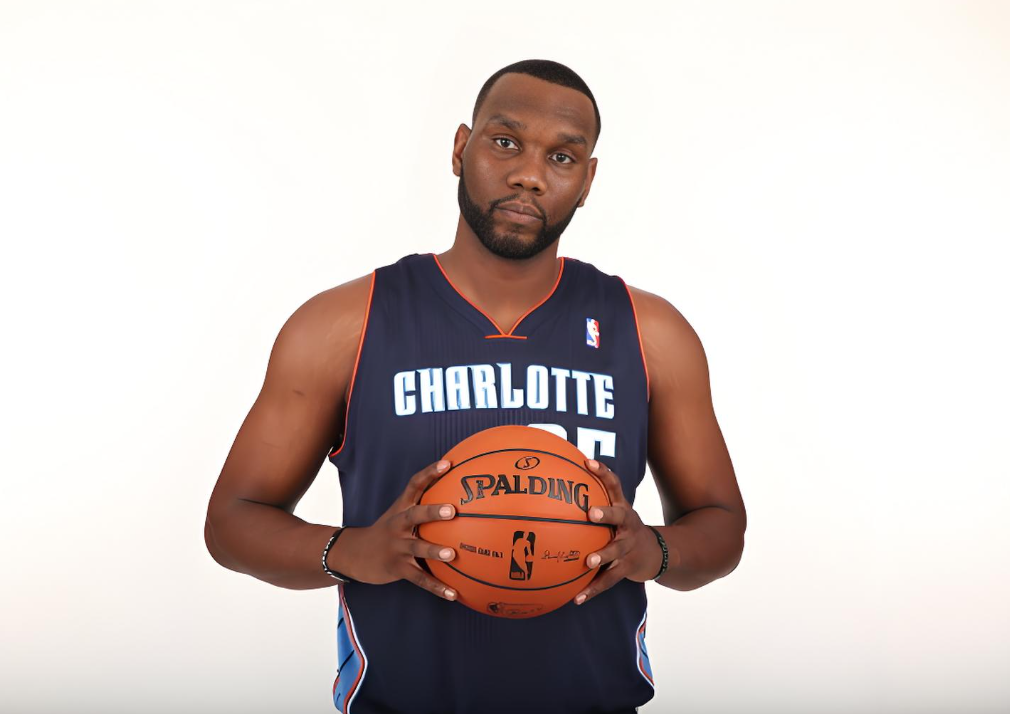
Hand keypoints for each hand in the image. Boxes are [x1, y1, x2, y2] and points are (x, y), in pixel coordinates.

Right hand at [330, 459, 458, 600]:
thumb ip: (423, 505)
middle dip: (432, 512)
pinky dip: (437, 587)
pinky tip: (454, 594)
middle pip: (414, 515)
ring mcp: (396, 547)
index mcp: (400, 509)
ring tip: (452, 555)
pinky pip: (419, 579)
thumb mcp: (398, 514)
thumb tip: (459, 496)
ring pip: (417, 548)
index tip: (447, 463)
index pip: (414, 485)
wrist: (354, 554)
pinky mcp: (397, 568)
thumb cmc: (387, 532)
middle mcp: (397, 525)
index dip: (430, 473)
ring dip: (435, 551)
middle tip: (452, 510)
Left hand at [574, 459, 663, 604]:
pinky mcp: (627, 567)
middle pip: (619, 516)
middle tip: (590, 513)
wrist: (657, 553)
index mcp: (622, 507)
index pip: (614, 485)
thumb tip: (555, 487)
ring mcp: (629, 546)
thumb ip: (594, 499)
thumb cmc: (624, 528)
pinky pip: (609, 579)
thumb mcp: (616, 511)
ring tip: (588, 561)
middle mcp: (627, 524)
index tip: (588, 462)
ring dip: (602, 555)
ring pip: (616, 550)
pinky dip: (592, 589)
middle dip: (605, 514)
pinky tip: (577, 598)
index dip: (602, 473)